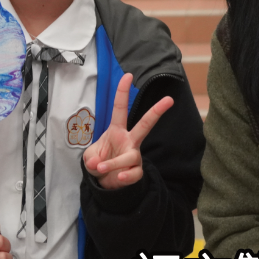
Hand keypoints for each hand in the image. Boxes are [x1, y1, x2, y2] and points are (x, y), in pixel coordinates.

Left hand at [82, 73, 172, 189]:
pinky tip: (119, 178)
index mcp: (116, 130)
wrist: (105, 182)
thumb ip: (91, 159)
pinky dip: (124, 176)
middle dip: (157, 111)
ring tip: (101, 168)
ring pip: (130, 157)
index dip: (123, 92)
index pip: (120, 108)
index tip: (128, 76)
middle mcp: (129, 140)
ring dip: (113, 163)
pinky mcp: (136, 170)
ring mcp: (134, 154)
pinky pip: (133, 173)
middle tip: (169, 99)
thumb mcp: (89, 158)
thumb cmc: (99, 162)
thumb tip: (97, 164)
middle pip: (145, 124)